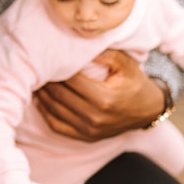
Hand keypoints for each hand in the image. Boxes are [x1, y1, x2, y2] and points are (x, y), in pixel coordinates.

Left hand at [34, 49, 163, 140]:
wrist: (148, 111)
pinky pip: (58, 127)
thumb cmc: (134, 82)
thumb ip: (103, 53)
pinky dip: (46, 113)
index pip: (70, 80)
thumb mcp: (124, 63)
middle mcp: (95, 117)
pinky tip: (40, 100)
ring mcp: (90, 130)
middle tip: (35, 67)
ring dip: (42, 95)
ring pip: (55, 111)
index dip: (56, 68)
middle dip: (46, 80)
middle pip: (59, 95)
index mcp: (104, 98)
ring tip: (35, 80)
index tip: (47, 58)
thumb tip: (78, 45)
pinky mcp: (86, 137)